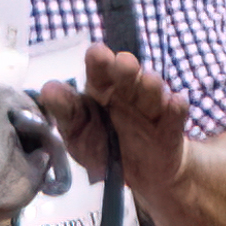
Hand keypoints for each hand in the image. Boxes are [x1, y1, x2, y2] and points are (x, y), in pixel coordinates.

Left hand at [39, 44, 194, 203]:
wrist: (141, 173)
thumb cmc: (104, 147)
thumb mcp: (78, 133)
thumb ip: (66, 112)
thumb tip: (48, 89)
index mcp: (102, 91)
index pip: (100, 71)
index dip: (99, 60)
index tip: (97, 52)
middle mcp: (128, 93)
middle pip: (129, 75)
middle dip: (127, 69)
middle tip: (124, 63)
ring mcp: (151, 108)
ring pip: (153, 91)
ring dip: (151, 85)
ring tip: (148, 81)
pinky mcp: (170, 127)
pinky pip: (176, 114)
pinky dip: (177, 107)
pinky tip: (175, 102)